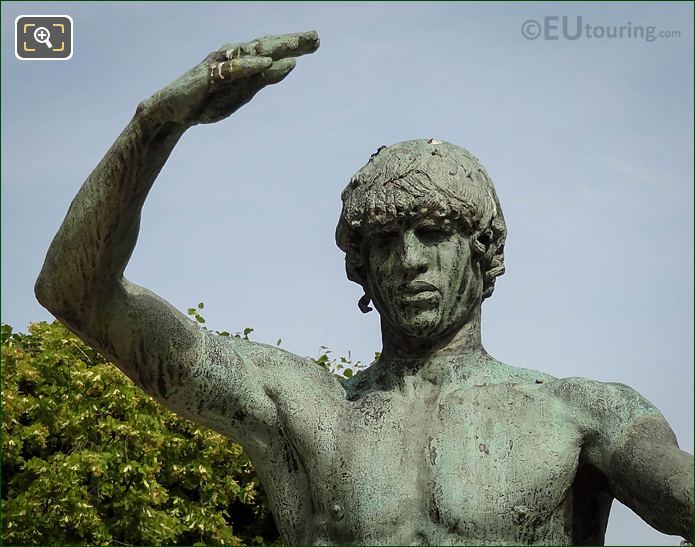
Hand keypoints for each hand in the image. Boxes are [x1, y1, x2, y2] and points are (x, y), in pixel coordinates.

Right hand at [139, 31, 318, 126]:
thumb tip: (291, 65)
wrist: (174, 112)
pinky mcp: (210, 74)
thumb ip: (265, 78)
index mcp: (244, 62)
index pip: (272, 50)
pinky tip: (268, 61)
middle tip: (315, 37)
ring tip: (297, 45)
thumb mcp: (243, 93)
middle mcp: (234, 56)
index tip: (316, 42)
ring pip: (252, 53)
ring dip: (275, 48)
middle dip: (290, 42)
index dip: (294, 46)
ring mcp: (221, 64)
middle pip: (267, 47)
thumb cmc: (208, 102)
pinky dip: (250, 64)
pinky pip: (233, 68)